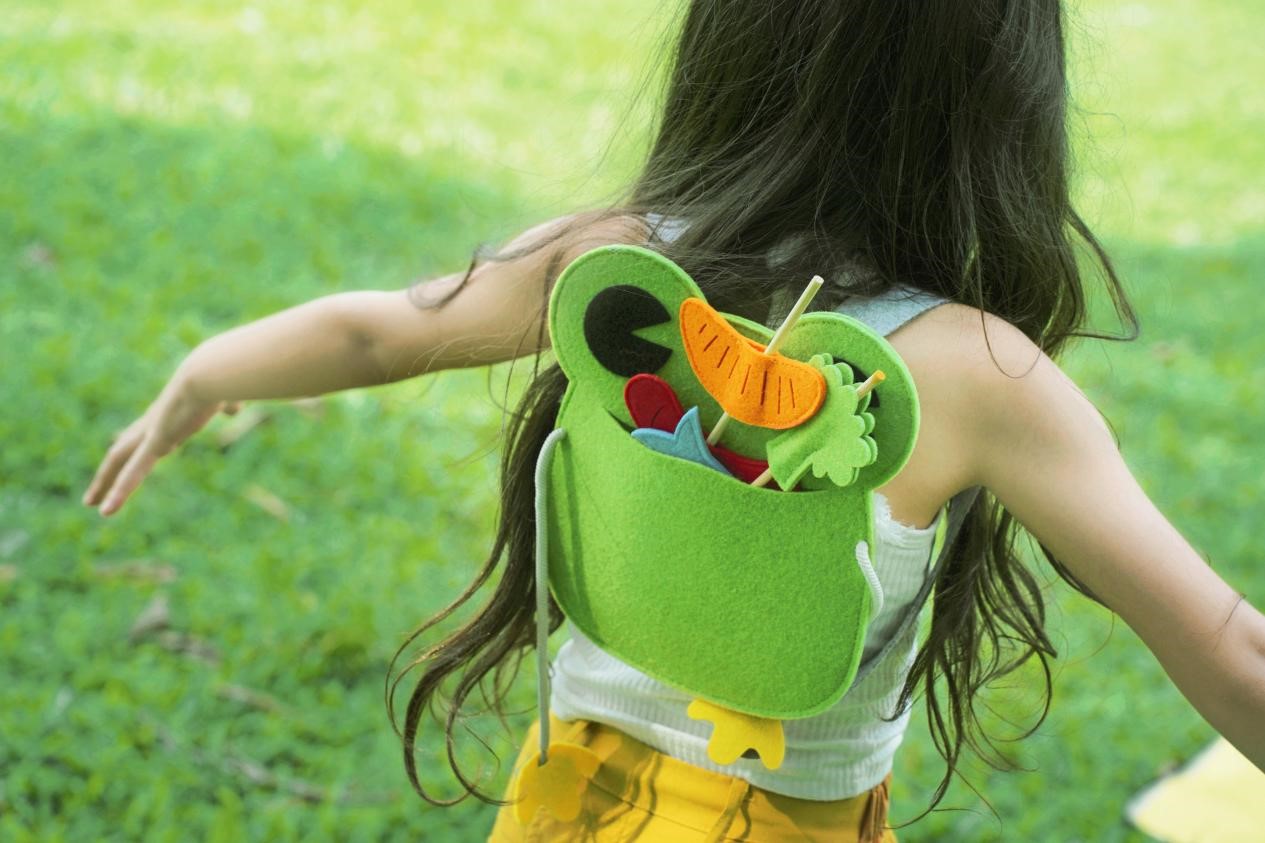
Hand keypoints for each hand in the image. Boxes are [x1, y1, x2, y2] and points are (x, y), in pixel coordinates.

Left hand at [82, 374, 240, 515]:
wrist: (210, 374)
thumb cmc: (220, 381)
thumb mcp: (223, 396)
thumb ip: (226, 403)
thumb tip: (234, 407)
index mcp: (168, 414)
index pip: (143, 435)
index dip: (131, 446)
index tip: (123, 454)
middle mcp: (153, 423)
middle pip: (123, 449)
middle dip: (108, 470)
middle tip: (94, 489)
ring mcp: (151, 433)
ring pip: (118, 462)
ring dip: (104, 483)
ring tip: (88, 504)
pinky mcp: (155, 444)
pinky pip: (133, 472)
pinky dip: (119, 491)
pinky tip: (105, 511)